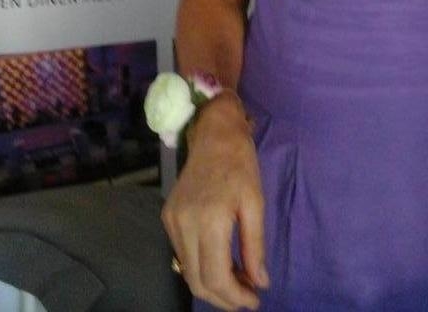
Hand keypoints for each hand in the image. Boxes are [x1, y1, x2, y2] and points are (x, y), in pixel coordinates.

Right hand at [162, 92, 268, 310]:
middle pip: (197, 281)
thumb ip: (255, 245)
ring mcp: (172, 222)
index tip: (254, 300)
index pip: (216, 277)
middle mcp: (184, 225)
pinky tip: (220, 262)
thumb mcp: (256, 203)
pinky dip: (200, 266)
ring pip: (187, 272)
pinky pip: (182, 254)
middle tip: (246, 296)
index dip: (235, 297)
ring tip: (238, 280)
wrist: (213, 133)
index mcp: (210, 221)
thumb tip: (259, 282)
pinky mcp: (168, 217)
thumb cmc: (240, 164)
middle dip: (223, 297)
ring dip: (212, 283)